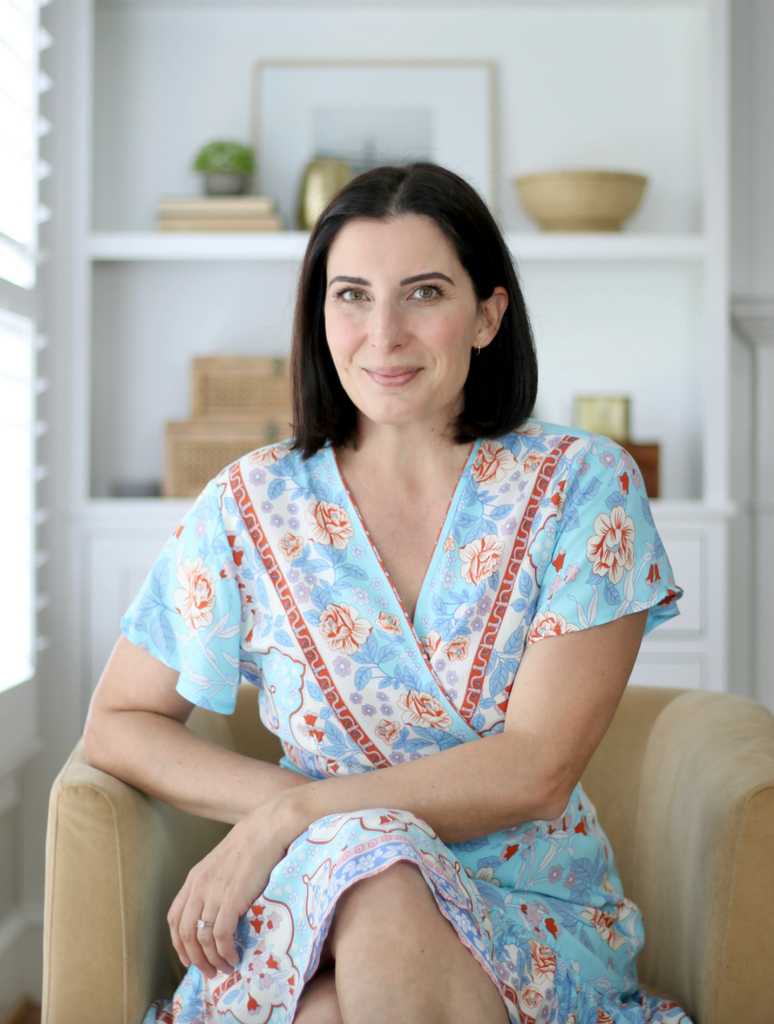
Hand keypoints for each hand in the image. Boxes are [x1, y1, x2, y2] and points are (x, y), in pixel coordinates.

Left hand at [167, 794, 297, 978]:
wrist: (270, 826)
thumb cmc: (254, 840)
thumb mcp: (226, 861)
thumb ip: (217, 882)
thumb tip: (221, 907)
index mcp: (195, 877)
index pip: (175, 918)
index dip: (179, 943)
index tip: (190, 959)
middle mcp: (199, 886)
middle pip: (184, 933)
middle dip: (194, 959)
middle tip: (209, 972)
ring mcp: (214, 892)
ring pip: (201, 939)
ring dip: (211, 960)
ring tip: (224, 967)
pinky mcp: (231, 898)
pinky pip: (220, 935)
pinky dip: (224, 952)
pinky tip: (234, 957)